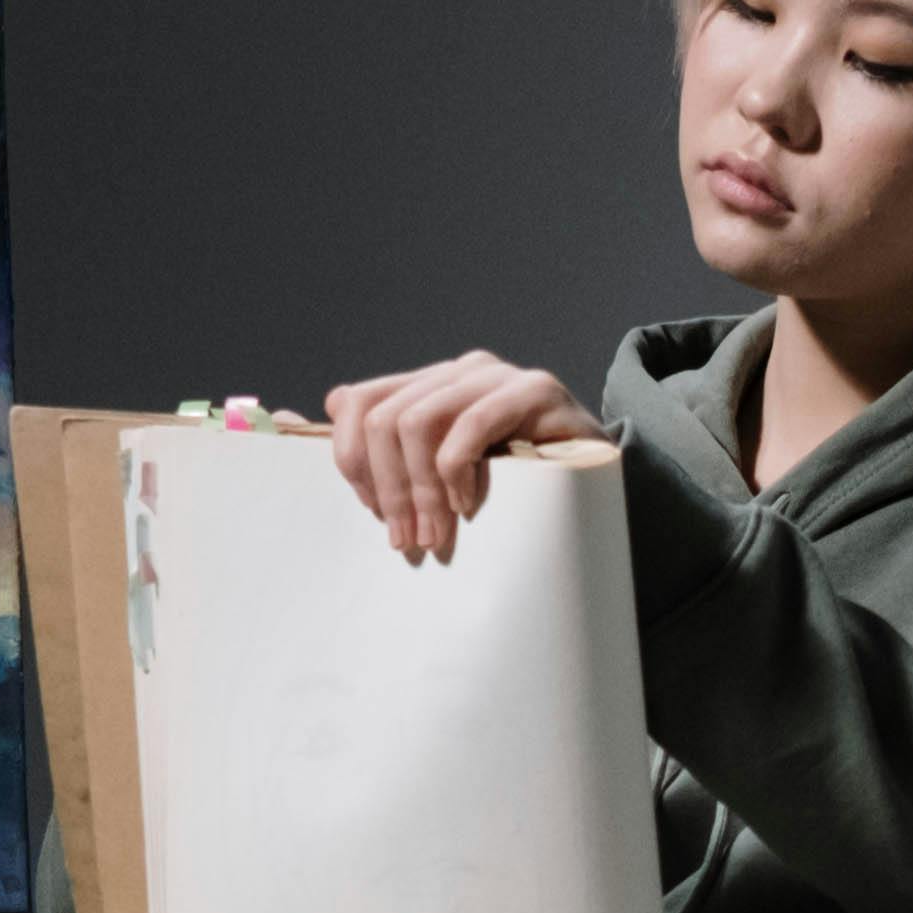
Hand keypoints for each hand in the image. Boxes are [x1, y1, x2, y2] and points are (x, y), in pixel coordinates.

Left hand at [321, 353, 590, 564]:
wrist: (598, 482)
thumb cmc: (516, 487)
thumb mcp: (445, 474)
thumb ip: (390, 452)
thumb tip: (313, 414)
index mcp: (428, 385)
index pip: (357, 402)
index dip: (351, 462)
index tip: (375, 514)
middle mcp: (457, 371)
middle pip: (383, 419)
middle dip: (390, 489)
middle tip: (408, 542)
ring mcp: (496, 376)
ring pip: (417, 421)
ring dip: (421, 490)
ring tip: (438, 533)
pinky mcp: (535, 390)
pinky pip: (473, 423)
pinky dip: (458, 470)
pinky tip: (468, 504)